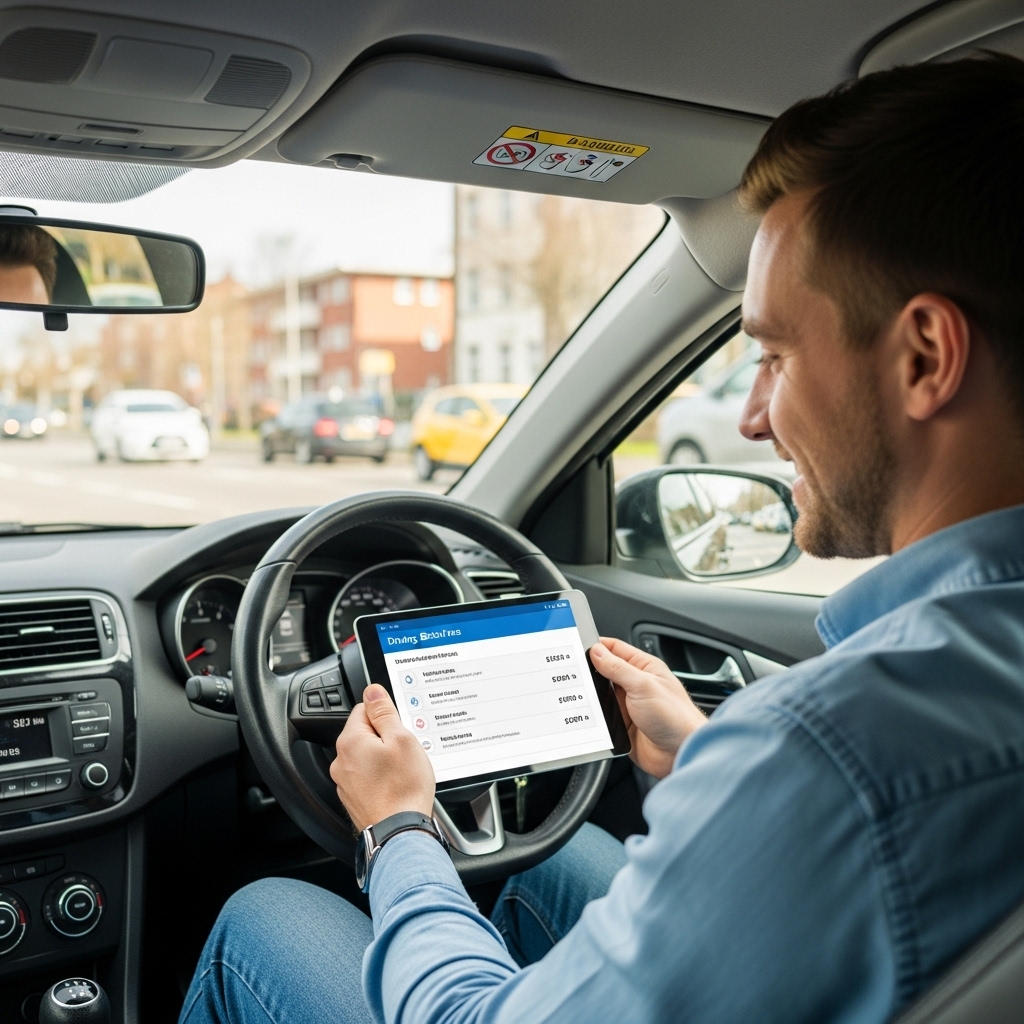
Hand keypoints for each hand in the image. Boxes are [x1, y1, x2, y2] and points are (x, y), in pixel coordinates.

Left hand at [330, 684, 434, 831]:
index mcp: (350, 741)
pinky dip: (380, 777)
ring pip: (366, 756)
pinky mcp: (353, 798)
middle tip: (404, 751)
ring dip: (382, 758)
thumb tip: (372, 691)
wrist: (400, 832)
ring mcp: (345, 782)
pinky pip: (366, 776)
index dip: (386, 715)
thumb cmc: (403, 788)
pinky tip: (396, 785)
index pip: (364, 709)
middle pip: (364, 733)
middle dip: (385, 737)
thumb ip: (384, 712)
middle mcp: (341, 760)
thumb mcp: (401, 739)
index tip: (399, 727)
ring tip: (402, 771)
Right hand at [590, 637, 706, 778]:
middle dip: (589, 671)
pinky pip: (601, 716)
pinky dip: (592, 715)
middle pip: (604, 671)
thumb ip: (618, 668)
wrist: (680, 754)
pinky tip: (584, 714)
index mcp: (644, 667)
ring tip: (576, 693)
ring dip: (590, 695)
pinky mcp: (622, 724)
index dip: (596, 646)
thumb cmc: (675, 717)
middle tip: (570, 671)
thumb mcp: (643, 686)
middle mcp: (635, 684)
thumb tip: (597, 651)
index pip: (615, 649)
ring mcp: (627, 705)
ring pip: (600, 694)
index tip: (576, 647)